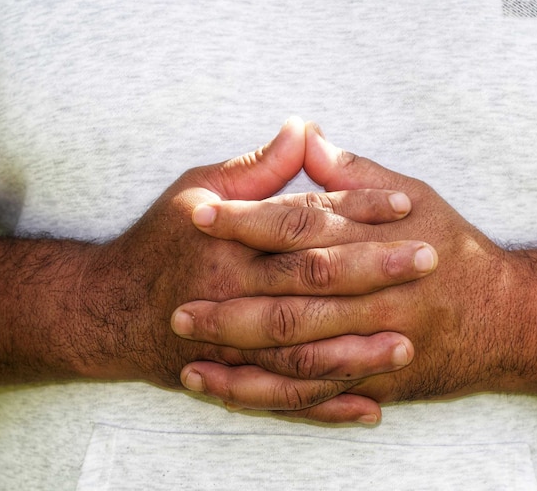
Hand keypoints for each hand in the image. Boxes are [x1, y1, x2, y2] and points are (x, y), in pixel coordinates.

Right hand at [79, 119, 434, 421]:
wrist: (106, 311)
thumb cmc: (160, 242)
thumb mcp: (196, 190)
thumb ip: (255, 167)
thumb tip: (303, 127)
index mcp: (227, 240)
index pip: (303, 219)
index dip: (355, 208)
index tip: (404, 202)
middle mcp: (231, 291)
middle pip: (314, 279)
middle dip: (375, 269)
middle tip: (430, 258)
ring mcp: (231, 344)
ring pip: (305, 350)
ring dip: (360, 348)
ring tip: (410, 341)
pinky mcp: (232, 378)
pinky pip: (284, 399)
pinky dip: (327, 407)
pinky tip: (371, 408)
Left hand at [177, 123, 519, 417]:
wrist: (510, 319)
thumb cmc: (458, 252)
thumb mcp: (418, 198)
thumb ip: (356, 175)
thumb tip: (307, 135)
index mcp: (378, 242)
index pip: (301, 225)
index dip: (247, 219)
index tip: (199, 213)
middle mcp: (377, 297)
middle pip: (292, 297)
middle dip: (231, 302)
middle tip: (177, 303)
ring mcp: (377, 344)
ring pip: (298, 356)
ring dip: (241, 358)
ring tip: (188, 355)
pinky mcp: (378, 380)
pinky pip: (317, 395)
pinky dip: (270, 398)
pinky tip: (228, 392)